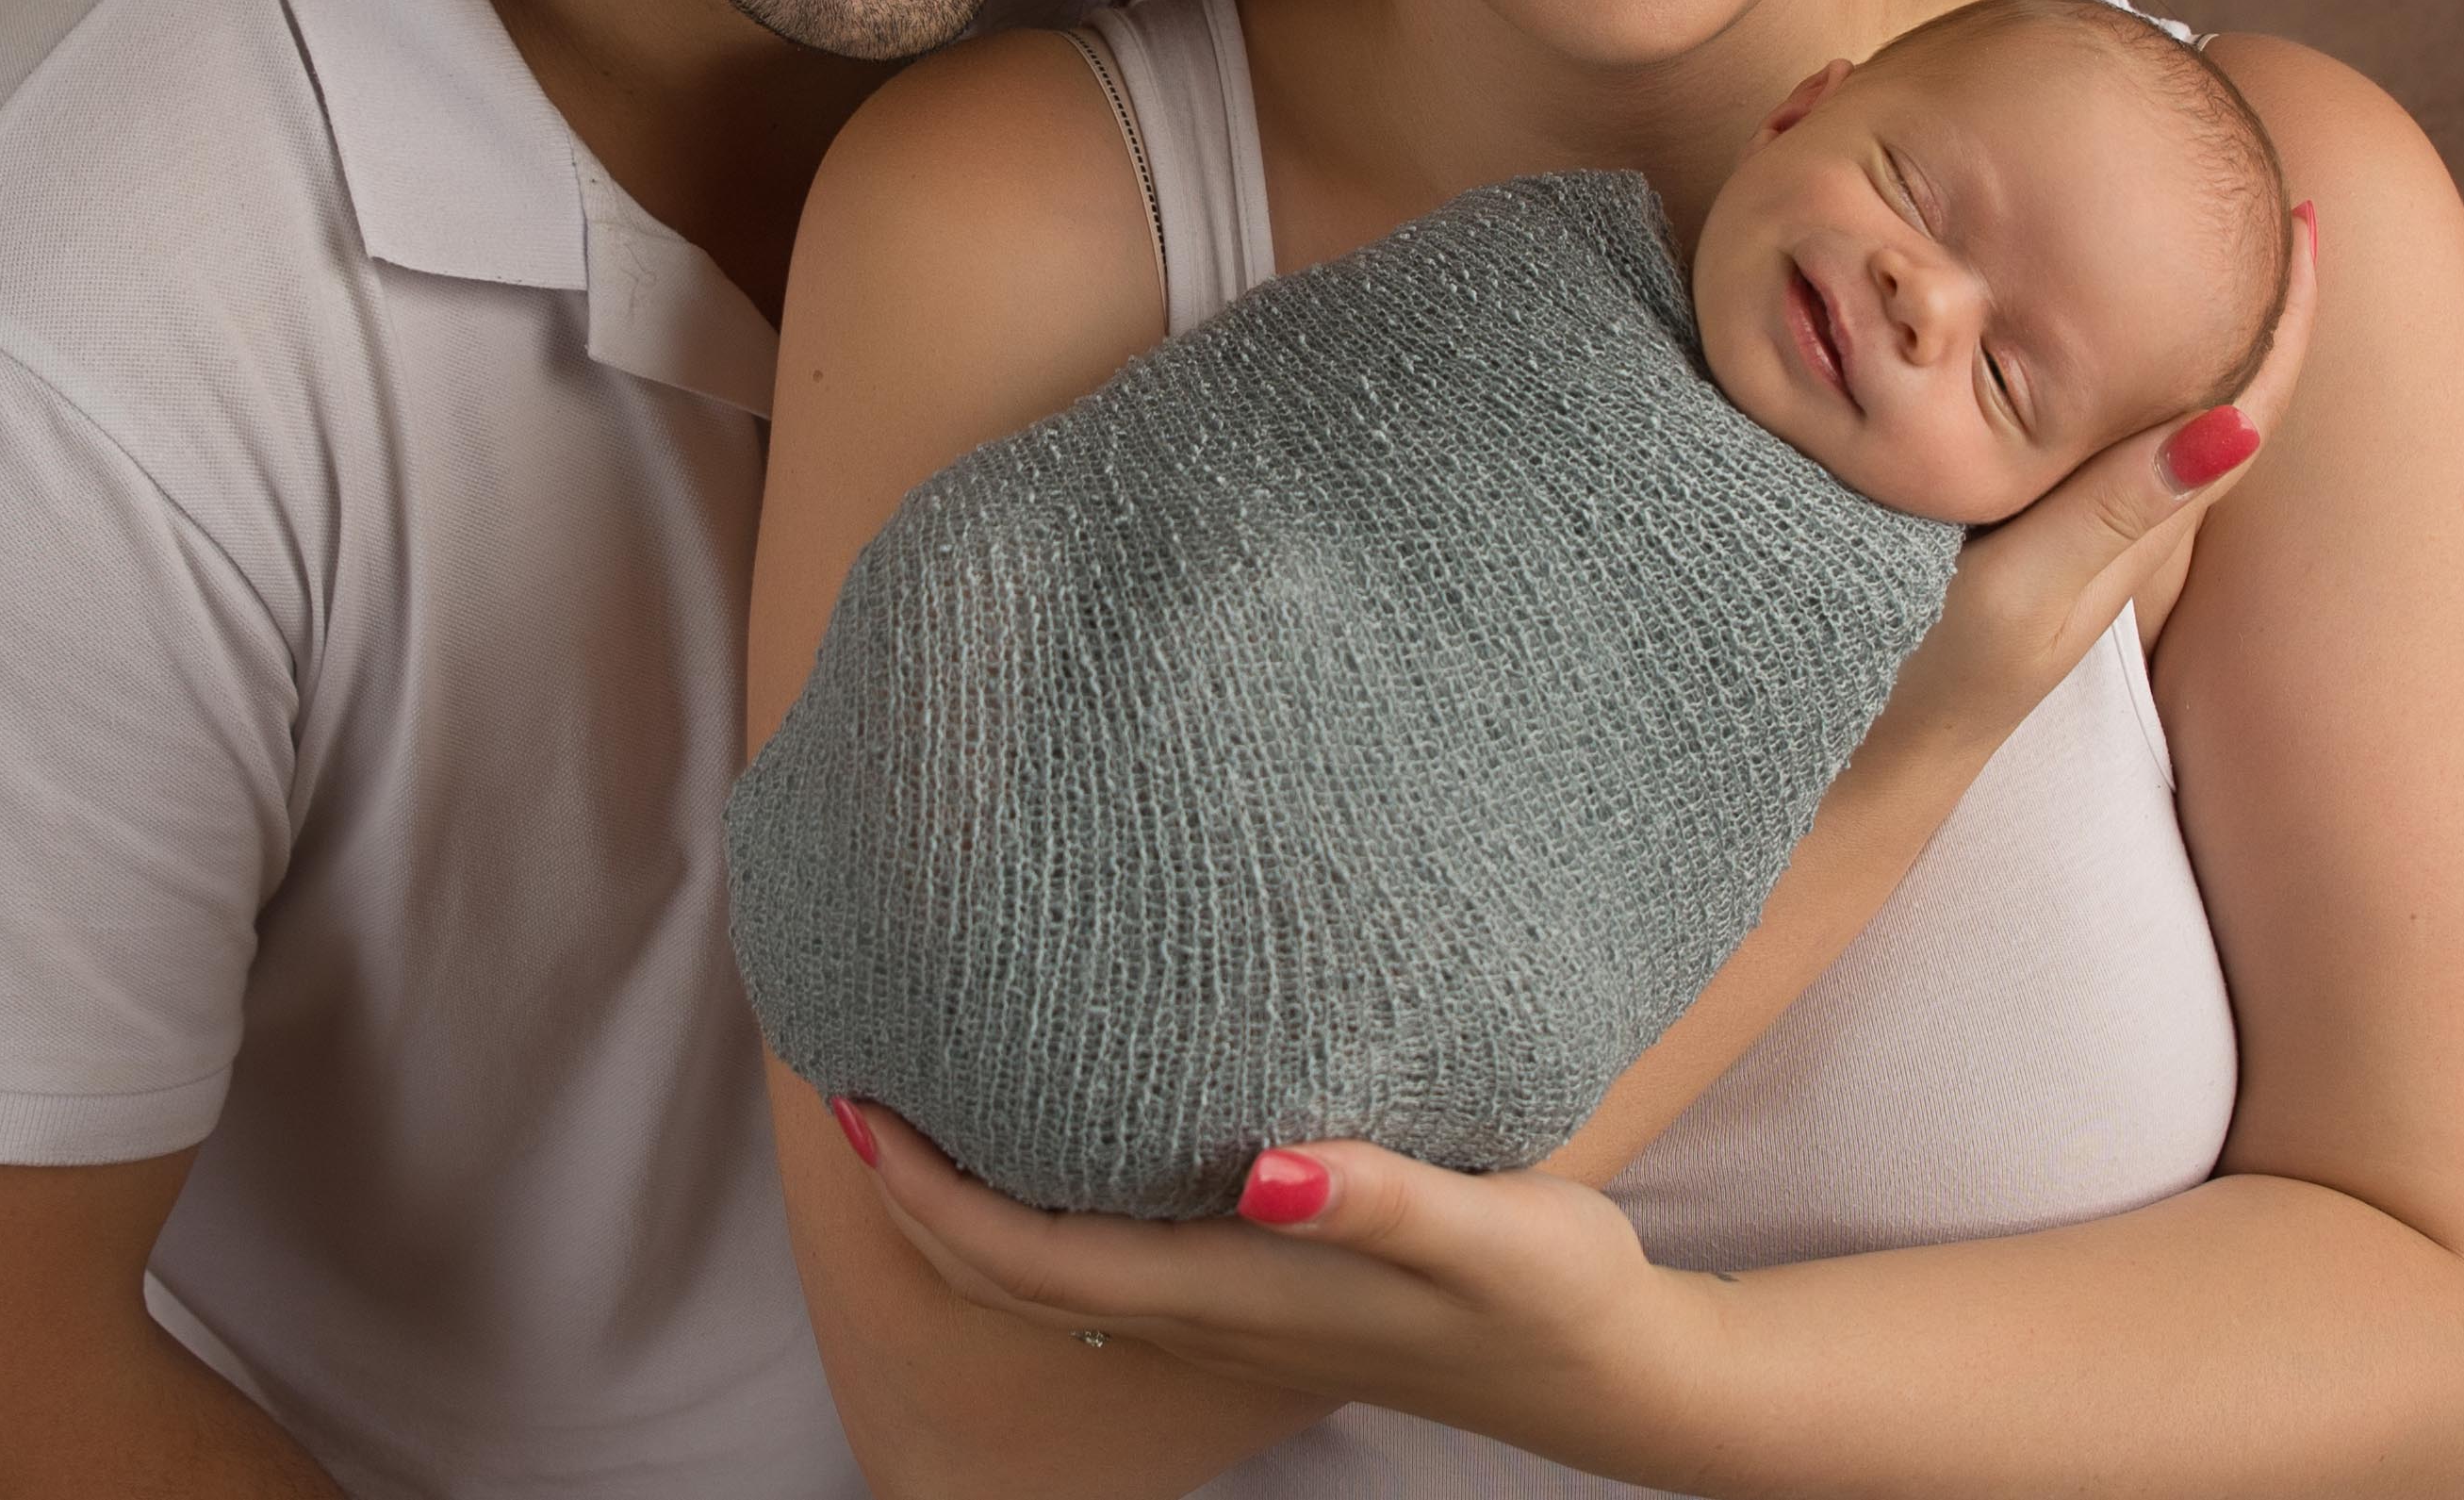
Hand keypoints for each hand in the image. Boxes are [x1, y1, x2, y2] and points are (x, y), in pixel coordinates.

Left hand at [835, 1103, 1715, 1481]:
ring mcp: (1235, 1315)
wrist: (1612, 1376)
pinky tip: (1056, 1147)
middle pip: (1015, 1274)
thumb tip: (1261, 1166)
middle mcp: (1211, 1312)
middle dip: (915, 1196)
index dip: (931, 1193)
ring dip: (971, 1208)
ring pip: (1056, 1275)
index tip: (862, 1104)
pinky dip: (1047, 1213)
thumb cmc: (1554, 1292)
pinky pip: (1111, 1264)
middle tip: (851, 1087)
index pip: (1034, 1255)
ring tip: (924, 1109)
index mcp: (1235, 1290)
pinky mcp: (1268, 1299)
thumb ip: (1377, 1195)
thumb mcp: (1488, 1231)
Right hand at [1879, 201, 2321, 753]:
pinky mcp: (2026, 514)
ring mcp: (2077, 513)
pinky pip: (2087, 407)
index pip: (2250, 399)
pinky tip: (2061, 299)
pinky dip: (2097, 339)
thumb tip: (2236, 425)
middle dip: (2243, 285)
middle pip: (2216, 379)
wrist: (1862, 757)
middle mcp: (2126, 511)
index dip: (2287, 311)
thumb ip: (2110, 511)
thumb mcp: (2019, 599)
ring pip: (2154, 390)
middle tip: (2250, 184)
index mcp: (2141, 519)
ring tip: (2175, 213)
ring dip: (2176, 307)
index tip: (2300, 217)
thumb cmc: (1929, 679)